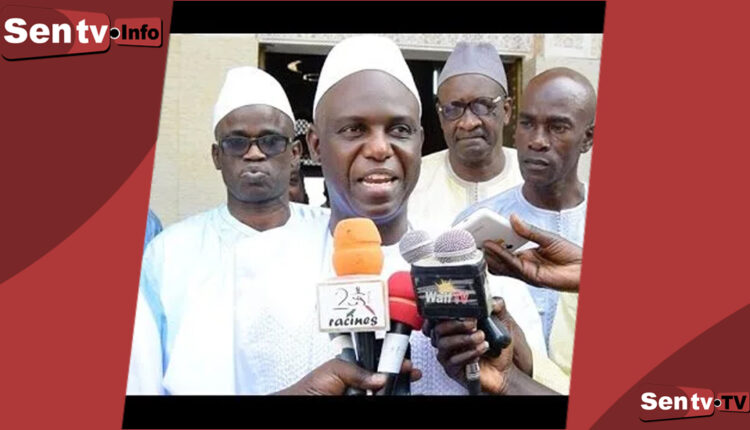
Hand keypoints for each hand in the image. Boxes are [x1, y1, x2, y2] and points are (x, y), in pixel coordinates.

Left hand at [275, 358, 420, 394]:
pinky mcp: (361, 405)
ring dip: (394, 387)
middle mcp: (359, 383)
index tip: (406, 363)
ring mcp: (360, 395)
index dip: (393, 361)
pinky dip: (389, 394)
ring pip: (384, 392)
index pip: (378, 361)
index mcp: (353, 368)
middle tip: (408, 373)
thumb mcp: (335, 369)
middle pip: (386, 378)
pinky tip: (391, 393)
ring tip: (398, 386)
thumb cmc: (309, 388)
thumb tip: (380, 376)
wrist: (300, 403)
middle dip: (398, 375)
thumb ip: (358, 370)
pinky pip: (380, 400)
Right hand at [425, 298, 530, 393]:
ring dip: (464, 339)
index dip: (441, 314)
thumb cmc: (500, 348)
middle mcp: (448, 339)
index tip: (458, 311)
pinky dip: (468, 354)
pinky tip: (481, 350)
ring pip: (443, 344)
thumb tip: (491, 301)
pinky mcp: (453, 369)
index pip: (436, 318)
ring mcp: (448, 355)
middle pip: (438, 329)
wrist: (507, 369)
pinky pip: (452, 360)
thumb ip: (498, 307)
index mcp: (454, 326)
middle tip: (473, 324)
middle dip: (456, 325)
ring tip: (481, 337)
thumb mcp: (503, 322)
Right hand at [484, 214, 582, 290]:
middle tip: (474, 236)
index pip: (505, 247)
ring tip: (479, 240)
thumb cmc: (572, 255)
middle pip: (499, 257)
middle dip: (486, 247)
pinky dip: (500, 256)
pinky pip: (511, 266)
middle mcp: (524, 264)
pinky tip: (492, 247)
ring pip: (501, 263)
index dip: (493, 239)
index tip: (482, 230)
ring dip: (489, 252)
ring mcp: (525, 271)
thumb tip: (513, 218)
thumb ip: (528, 231)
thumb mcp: (547, 238)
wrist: (586, 269)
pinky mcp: (529, 277)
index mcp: (527, 254)